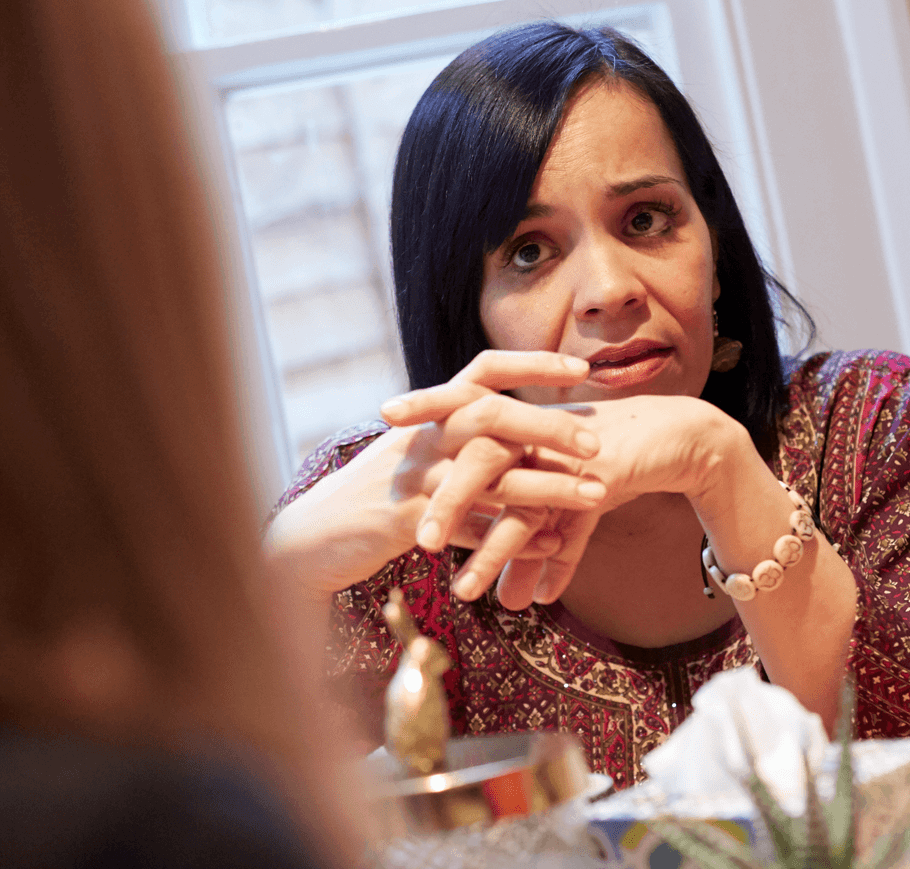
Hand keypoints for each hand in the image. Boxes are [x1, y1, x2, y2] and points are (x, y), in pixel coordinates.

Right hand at [265, 351, 605, 597]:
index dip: (533, 364)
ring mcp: (414, 478)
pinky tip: (555, 545)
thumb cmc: (372, 497)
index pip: (484, 369)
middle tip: (596, 443)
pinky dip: (517, 537)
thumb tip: (514, 432)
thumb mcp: (414, 456)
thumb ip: (457, 439)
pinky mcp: (409, 522)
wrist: (312, 537)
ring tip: (597, 496)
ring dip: (548, 486)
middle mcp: (423, 437)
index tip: (582, 367)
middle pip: (491, 414)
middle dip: (549, 426)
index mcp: (428, 415)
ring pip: (490, 475)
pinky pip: (473, 528)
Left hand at [397, 393, 741, 609]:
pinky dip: (537, 557)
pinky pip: (553, 514)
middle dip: (443, 499)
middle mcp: (531, 431)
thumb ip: (532, 556)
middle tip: (418, 545)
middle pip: (474, 455)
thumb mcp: (565, 513)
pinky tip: (527, 597)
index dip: (422, 420)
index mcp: (516, 425)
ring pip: (509, 487)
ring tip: (463, 592)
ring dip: (486, 542)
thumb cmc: (610, 466)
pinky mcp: (590, 469)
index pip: (458, 422)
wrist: (677, 441)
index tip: (382, 442)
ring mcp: (559, 448)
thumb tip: (512, 603)